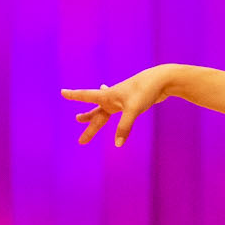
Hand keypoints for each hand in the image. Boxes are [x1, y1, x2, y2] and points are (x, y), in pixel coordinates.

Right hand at [62, 65, 182, 146]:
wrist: (163, 80)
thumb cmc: (146, 91)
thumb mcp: (133, 110)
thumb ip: (124, 127)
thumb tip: (117, 145)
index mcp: (108, 96)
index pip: (86, 96)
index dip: (74, 95)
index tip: (62, 92)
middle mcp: (112, 97)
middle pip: (96, 113)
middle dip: (88, 126)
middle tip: (81, 141)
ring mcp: (121, 99)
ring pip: (103, 110)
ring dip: (93, 115)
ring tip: (80, 117)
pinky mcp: (131, 101)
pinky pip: (117, 108)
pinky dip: (112, 109)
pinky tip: (114, 104)